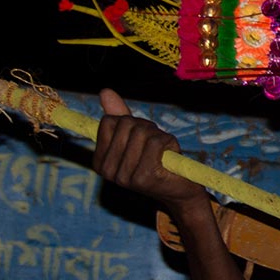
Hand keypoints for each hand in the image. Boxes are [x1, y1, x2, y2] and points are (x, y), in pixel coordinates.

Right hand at [95, 89, 208, 218]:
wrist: (180, 188)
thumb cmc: (157, 159)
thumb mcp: (136, 137)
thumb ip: (119, 116)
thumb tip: (105, 91)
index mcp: (100, 162)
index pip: (108, 122)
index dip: (129, 122)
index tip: (140, 137)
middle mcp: (108, 171)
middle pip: (126, 125)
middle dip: (146, 128)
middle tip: (155, 144)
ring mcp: (125, 176)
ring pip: (141, 133)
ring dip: (159, 135)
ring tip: (163, 151)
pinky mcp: (145, 177)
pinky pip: (155, 142)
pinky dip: (168, 142)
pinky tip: (170, 155)